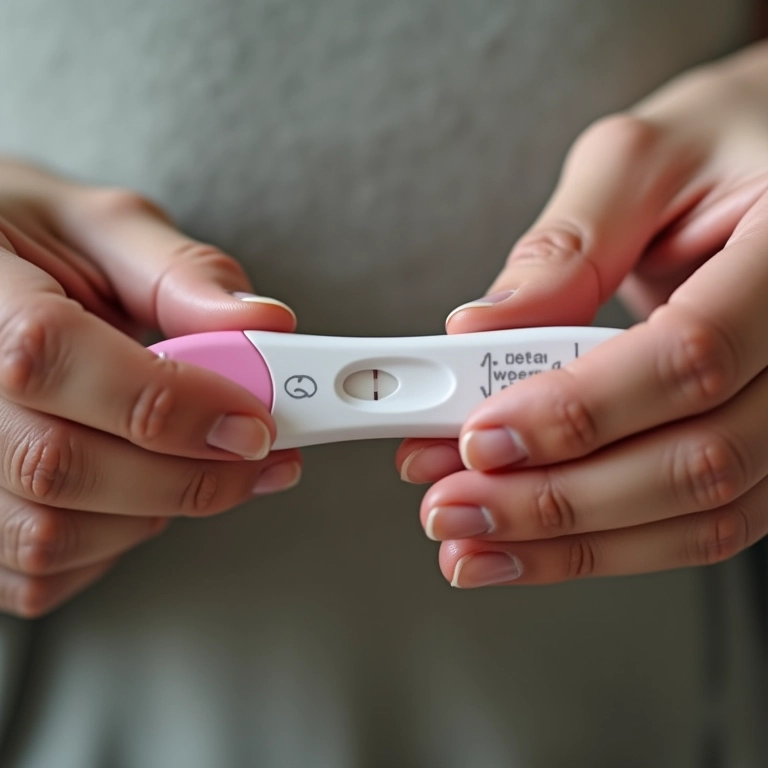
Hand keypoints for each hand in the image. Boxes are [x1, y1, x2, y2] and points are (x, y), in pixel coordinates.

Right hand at [0, 160, 299, 615]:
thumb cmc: (27, 246)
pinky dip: (113, 546)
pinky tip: (134, 493)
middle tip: (256, 455)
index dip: (169, 401)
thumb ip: (179, 273)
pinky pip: (37, 575)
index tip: (253, 422)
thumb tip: (265, 323)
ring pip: (48, 536)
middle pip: (56, 464)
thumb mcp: (99, 229)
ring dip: (154, 512)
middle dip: (188, 474)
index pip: (49, 355)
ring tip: (190, 464)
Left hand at [397, 42, 767, 586]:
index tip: (477, 435)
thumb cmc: (727, 147)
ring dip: (570, 545)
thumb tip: (479, 331)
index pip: (690, 356)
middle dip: (554, 500)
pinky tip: (529, 546)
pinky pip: (699, 520)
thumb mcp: (643, 162)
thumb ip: (565, 247)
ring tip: (470, 543)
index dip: (577, 410)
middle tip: (450, 504)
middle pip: (697, 462)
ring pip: (701, 516)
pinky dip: (607, 544)